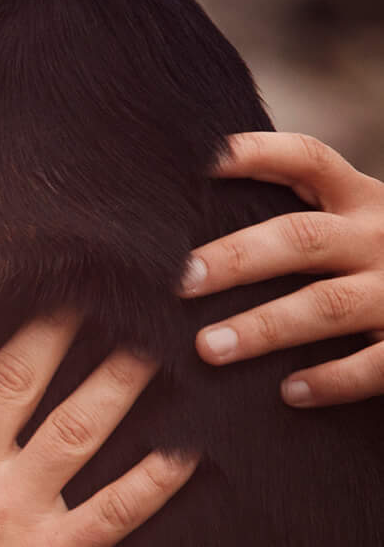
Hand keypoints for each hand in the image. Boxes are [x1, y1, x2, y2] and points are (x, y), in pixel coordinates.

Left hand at [182, 132, 383, 405]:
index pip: (308, 161)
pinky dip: (333, 379)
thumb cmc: (374, 264)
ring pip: (329, 304)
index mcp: (360, 200)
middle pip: (304, 237)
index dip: (258, 154)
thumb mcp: (352, 228)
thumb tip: (191, 222)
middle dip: (238, 258)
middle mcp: (379, 237)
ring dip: (265, 326)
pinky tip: (289, 392)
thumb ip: (297, 224)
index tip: (202, 160)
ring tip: (209, 347)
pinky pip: (376, 363)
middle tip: (181, 280)